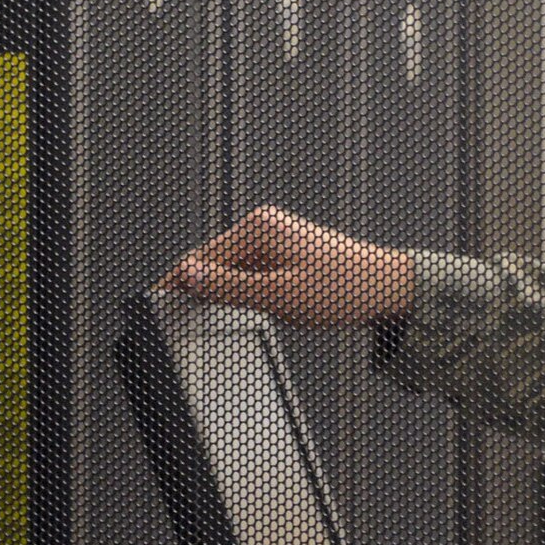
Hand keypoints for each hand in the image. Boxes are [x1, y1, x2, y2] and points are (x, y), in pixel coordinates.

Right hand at [159, 206, 412, 326]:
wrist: (388, 288)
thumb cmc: (344, 287)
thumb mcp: (278, 295)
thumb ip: (229, 287)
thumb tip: (190, 277)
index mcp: (259, 228)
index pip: (201, 257)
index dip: (177, 282)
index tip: (156, 301)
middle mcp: (265, 227)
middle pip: (214, 262)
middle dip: (201, 289)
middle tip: (180, 317)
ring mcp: (277, 240)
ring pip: (234, 271)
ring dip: (229, 293)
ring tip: (224, 316)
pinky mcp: (288, 254)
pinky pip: (254, 274)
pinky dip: (249, 292)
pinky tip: (259, 309)